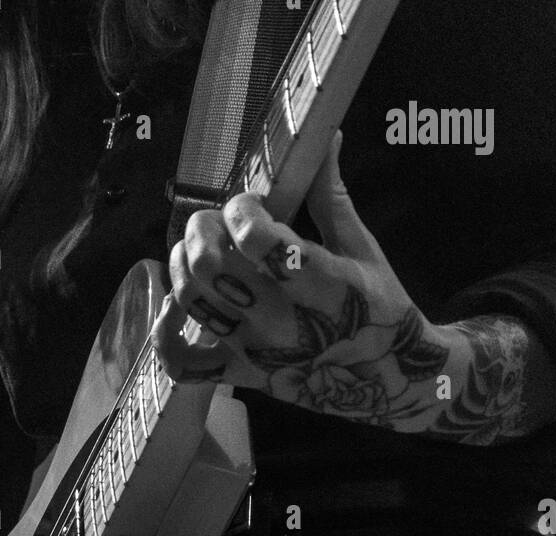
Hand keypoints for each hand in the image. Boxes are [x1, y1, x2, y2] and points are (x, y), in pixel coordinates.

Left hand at [152, 132, 453, 431]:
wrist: (389, 380)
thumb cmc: (381, 309)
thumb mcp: (364, 249)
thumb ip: (330, 194)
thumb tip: (324, 136)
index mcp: (320, 284)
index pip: (254, 238)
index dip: (240, 209)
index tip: (251, 204)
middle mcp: (282, 322)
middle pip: (208, 266)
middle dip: (202, 229)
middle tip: (214, 222)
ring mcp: (258, 353)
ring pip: (192, 302)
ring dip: (181, 266)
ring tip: (194, 251)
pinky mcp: (243, 375)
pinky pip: (186, 365)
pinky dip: (166, 337)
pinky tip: (171, 309)